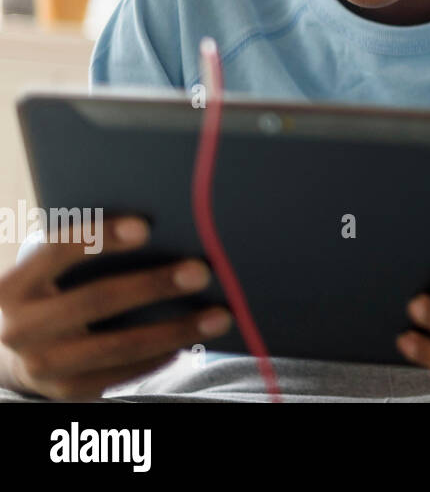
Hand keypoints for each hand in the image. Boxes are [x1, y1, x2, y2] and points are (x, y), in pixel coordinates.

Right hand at [0, 215, 232, 399]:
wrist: (13, 351)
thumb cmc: (48, 291)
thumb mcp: (46, 270)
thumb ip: (83, 249)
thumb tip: (162, 227)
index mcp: (15, 284)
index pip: (56, 250)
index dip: (99, 237)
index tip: (146, 227)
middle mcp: (20, 328)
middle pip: (97, 299)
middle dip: (154, 285)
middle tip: (202, 272)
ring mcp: (42, 365)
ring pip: (120, 346)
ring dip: (176, 330)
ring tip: (219, 317)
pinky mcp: (68, 391)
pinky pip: (124, 374)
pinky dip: (161, 356)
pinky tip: (190, 341)